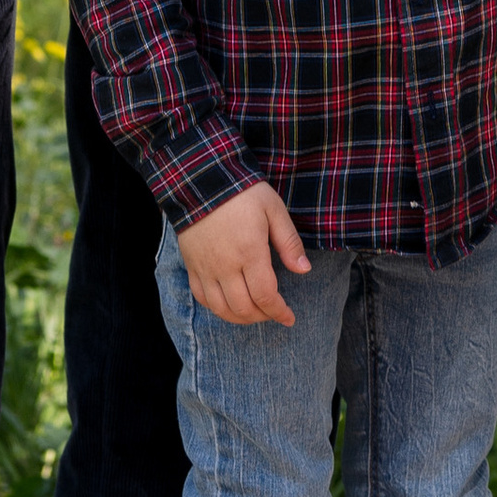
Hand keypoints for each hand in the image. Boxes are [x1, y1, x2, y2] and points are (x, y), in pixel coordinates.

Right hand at [177, 181, 310, 326]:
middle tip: (273, 312)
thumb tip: (304, 270)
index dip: (279, 312)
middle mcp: (226, 265)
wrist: (202, 179)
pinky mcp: (192, 265)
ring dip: (240, 318)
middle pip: (243, 308)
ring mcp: (206, 267)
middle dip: (262, 317)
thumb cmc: (243, 192)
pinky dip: (216, 308)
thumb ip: (289, 242)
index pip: (265, 296)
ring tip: (254, 312)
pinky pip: (202, 297)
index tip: (289, 317)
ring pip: (221, 309)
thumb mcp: (273, 209)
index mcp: (250, 252)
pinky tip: (229, 304)